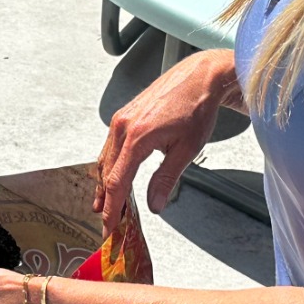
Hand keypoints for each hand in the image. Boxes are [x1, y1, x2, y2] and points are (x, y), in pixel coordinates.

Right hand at [95, 50, 234, 233]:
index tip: (110, 226)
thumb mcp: (187, 149)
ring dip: (105, 185)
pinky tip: (114, 178)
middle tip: (109, 224)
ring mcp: (120, 119)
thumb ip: (166, 179)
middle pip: (106, 173)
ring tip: (106, 207)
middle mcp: (123, 126)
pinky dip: (110, 167)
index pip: (117, 181)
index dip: (112, 208)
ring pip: (105, 160)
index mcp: (137, 136)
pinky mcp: (124, 116)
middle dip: (106, 201)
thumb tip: (154, 205)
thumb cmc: (197, 108)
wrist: (199, 77)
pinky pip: (110, 147)